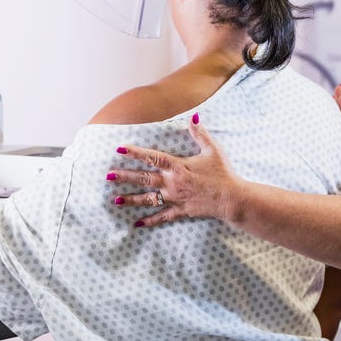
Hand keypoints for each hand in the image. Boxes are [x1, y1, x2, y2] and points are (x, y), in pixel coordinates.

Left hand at [107, 114, 239, 226]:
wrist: (231, 198)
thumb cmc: (223, 173)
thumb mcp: (213, 150)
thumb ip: (200, 134)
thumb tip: (193, 116)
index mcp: (178, 166)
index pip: (153, 158)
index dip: (136, 153)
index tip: (120, 149)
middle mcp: (172, 183)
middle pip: (144, 179)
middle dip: (125, 177)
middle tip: (109, 175)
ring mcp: (175, 198)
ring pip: (148, 199)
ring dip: (131, 199)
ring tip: (116, 200)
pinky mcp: (180, 210)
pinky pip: (162, 216)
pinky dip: (149, 220)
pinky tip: (137, 223)